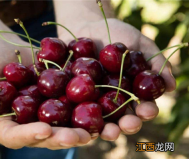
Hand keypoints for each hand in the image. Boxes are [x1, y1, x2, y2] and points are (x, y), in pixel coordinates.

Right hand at [0, 35, 90, 148]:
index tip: (44, 130)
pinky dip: (87, 111)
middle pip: (45, 136)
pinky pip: (73, 108)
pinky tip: (102, 112)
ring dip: (80, 130)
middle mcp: (28, 123)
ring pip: (63, 126)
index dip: (29, 136)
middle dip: (61, 138)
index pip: (14, 136)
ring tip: (96, 131)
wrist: (7, 50)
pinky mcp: (59, 99)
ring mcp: (45, 113)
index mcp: (5, 124)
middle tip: (78, 137)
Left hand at [58, 18, 175, 139]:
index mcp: (132, 91)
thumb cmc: (116, 34)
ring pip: (102, 120)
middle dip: (128, 125)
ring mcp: (95, 100)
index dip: (146, 111)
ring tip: (109, 132)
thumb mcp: (139, 43)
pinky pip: (79, 110)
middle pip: (123, 118)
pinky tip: (82, 122)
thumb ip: (156, 62)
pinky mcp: (76, 98)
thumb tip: (170, 86)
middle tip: (128, 125)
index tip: (146, 110)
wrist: (86, 26)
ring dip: (107, 130)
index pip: (142, 106)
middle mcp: (115, 99)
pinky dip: (82, 118)